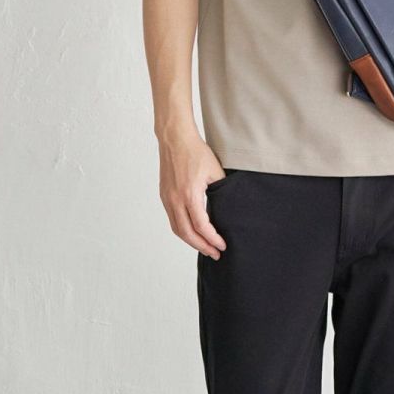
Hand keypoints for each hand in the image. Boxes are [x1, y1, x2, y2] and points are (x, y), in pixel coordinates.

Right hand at [159, 137, 227, 258]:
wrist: (175, 139)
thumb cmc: (196, 152)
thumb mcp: (215, 171)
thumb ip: (221, 191)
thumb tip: (229, 208)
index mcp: (189, 194)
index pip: (201, 226)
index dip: (212, 239)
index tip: (222, 245)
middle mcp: (175, 199)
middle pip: (187, 233)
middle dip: (202, 246)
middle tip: (215, 254)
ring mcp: (167, 198)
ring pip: (177, 229)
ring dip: (191, 241)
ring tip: (205, 247)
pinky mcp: (164, 195)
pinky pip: (172, 219)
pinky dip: (183, 230)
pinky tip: (193, 233)